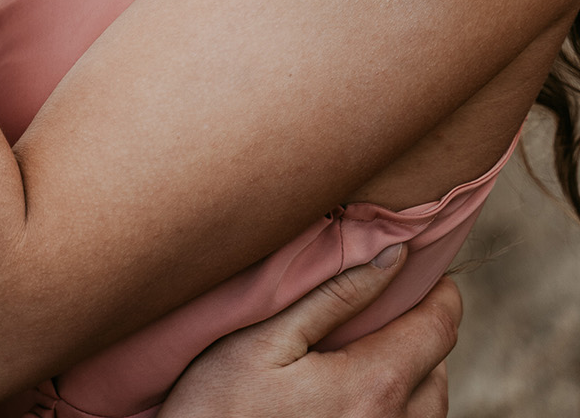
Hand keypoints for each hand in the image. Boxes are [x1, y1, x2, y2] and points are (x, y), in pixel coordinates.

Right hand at [161, 249, 459, 417]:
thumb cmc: (219, 405)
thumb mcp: (266, 338)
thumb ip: (334, 296)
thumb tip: (392, 258)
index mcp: (371, 387)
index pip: (438, 330)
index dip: (439, 292)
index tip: (422, 266)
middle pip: (439, 370)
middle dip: (421, 330)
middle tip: (384, 302)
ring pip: (428, 408)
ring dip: (412, 372)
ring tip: (368, 345)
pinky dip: (398, 405)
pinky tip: (354, 390)